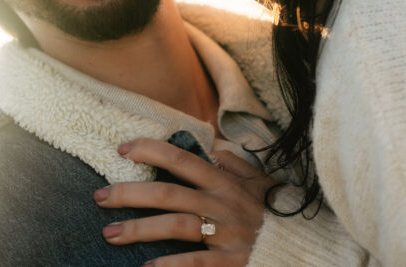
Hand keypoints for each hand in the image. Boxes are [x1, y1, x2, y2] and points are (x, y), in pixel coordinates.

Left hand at [93, 138, 275, 265]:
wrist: (306, 246)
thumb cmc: (278, 213)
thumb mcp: (261, 182)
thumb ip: (236, 165)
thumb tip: (215, 150)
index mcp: (225, 182)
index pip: (180, 159)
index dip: (150, 151)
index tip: (122, 149)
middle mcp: (222, 204)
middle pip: (167, 193)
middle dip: (129, 194)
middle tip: (99, 197)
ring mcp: (226, 234)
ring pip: (174, 226)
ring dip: (138, 230)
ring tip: (109, 234)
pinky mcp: (231, 262)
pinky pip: (194, 264)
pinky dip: (169, 266)